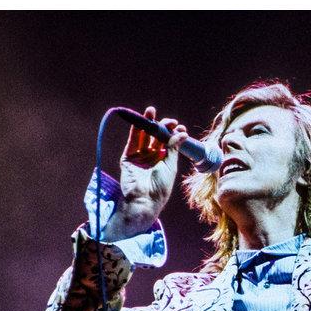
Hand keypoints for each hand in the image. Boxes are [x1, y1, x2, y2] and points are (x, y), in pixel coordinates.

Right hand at [104, 107, 189, 237]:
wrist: (144, 199)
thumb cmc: (161, 186)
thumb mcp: (170, 165)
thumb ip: (173, 147)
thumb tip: (182, 132)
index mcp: (164, 160)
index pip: (168, 142)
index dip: (173, 134)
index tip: (180, 128)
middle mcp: (151, 157)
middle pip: (156, 137)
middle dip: (162, 127)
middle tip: (169, 121)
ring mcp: (139, 156)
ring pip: (143, 136)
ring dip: (147, 123)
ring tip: (151, 111)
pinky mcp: (128, 158)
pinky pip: (132, 141)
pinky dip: (135, 130)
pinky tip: (141, 121)